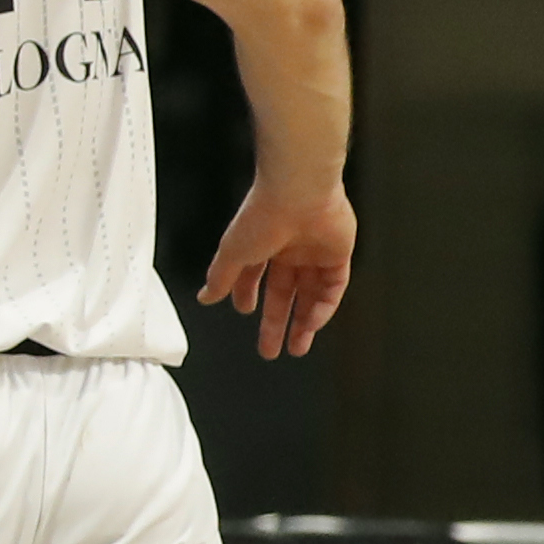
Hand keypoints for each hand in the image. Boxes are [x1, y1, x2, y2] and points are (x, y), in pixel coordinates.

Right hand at [199, 179, 354, 359]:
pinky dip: (323, 308)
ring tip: (297, 347)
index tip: (247, 313)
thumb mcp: (232, 253)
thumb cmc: (262, 215)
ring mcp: (315, 253)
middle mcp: (288, 249)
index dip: (249, 296)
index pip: (254, 276)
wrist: (298, 194)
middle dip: (276, 323)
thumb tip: (205, 297)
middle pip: (283, 294)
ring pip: (310, 295)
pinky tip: (313, 323)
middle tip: (271, 349)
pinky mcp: (338, 255)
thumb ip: (221, 278)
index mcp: (262, 244)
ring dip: (303, 323)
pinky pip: (333, 288)